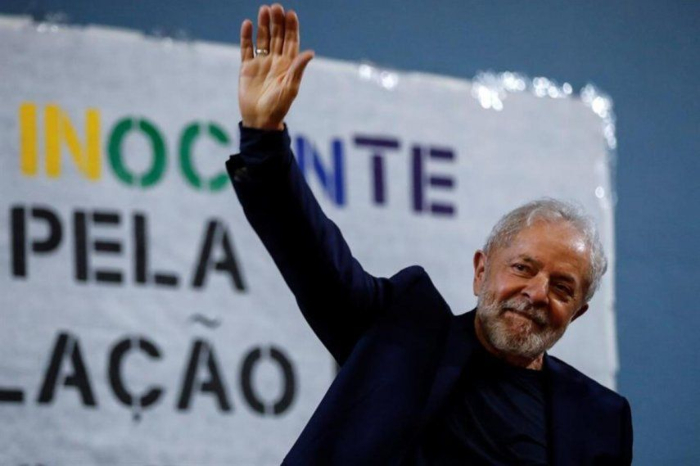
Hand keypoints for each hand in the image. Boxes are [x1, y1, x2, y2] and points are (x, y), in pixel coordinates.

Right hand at [239, 4, 314, 129]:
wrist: (260, 120)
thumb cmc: (278, 107)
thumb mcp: (290, 88)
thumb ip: (298, 69)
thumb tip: (309, 53)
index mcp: (288, 65)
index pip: (291, 42)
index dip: (291, 28)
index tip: (290, 13)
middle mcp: (275, 61)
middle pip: (277, 36)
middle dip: (277, 22)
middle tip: (276, 7)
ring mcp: (261, 63)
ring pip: (262, 39)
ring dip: (263, 25)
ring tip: (263, 10)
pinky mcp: (247, 67)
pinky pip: (247, 48)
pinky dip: (247, 36)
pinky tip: (248, 24)